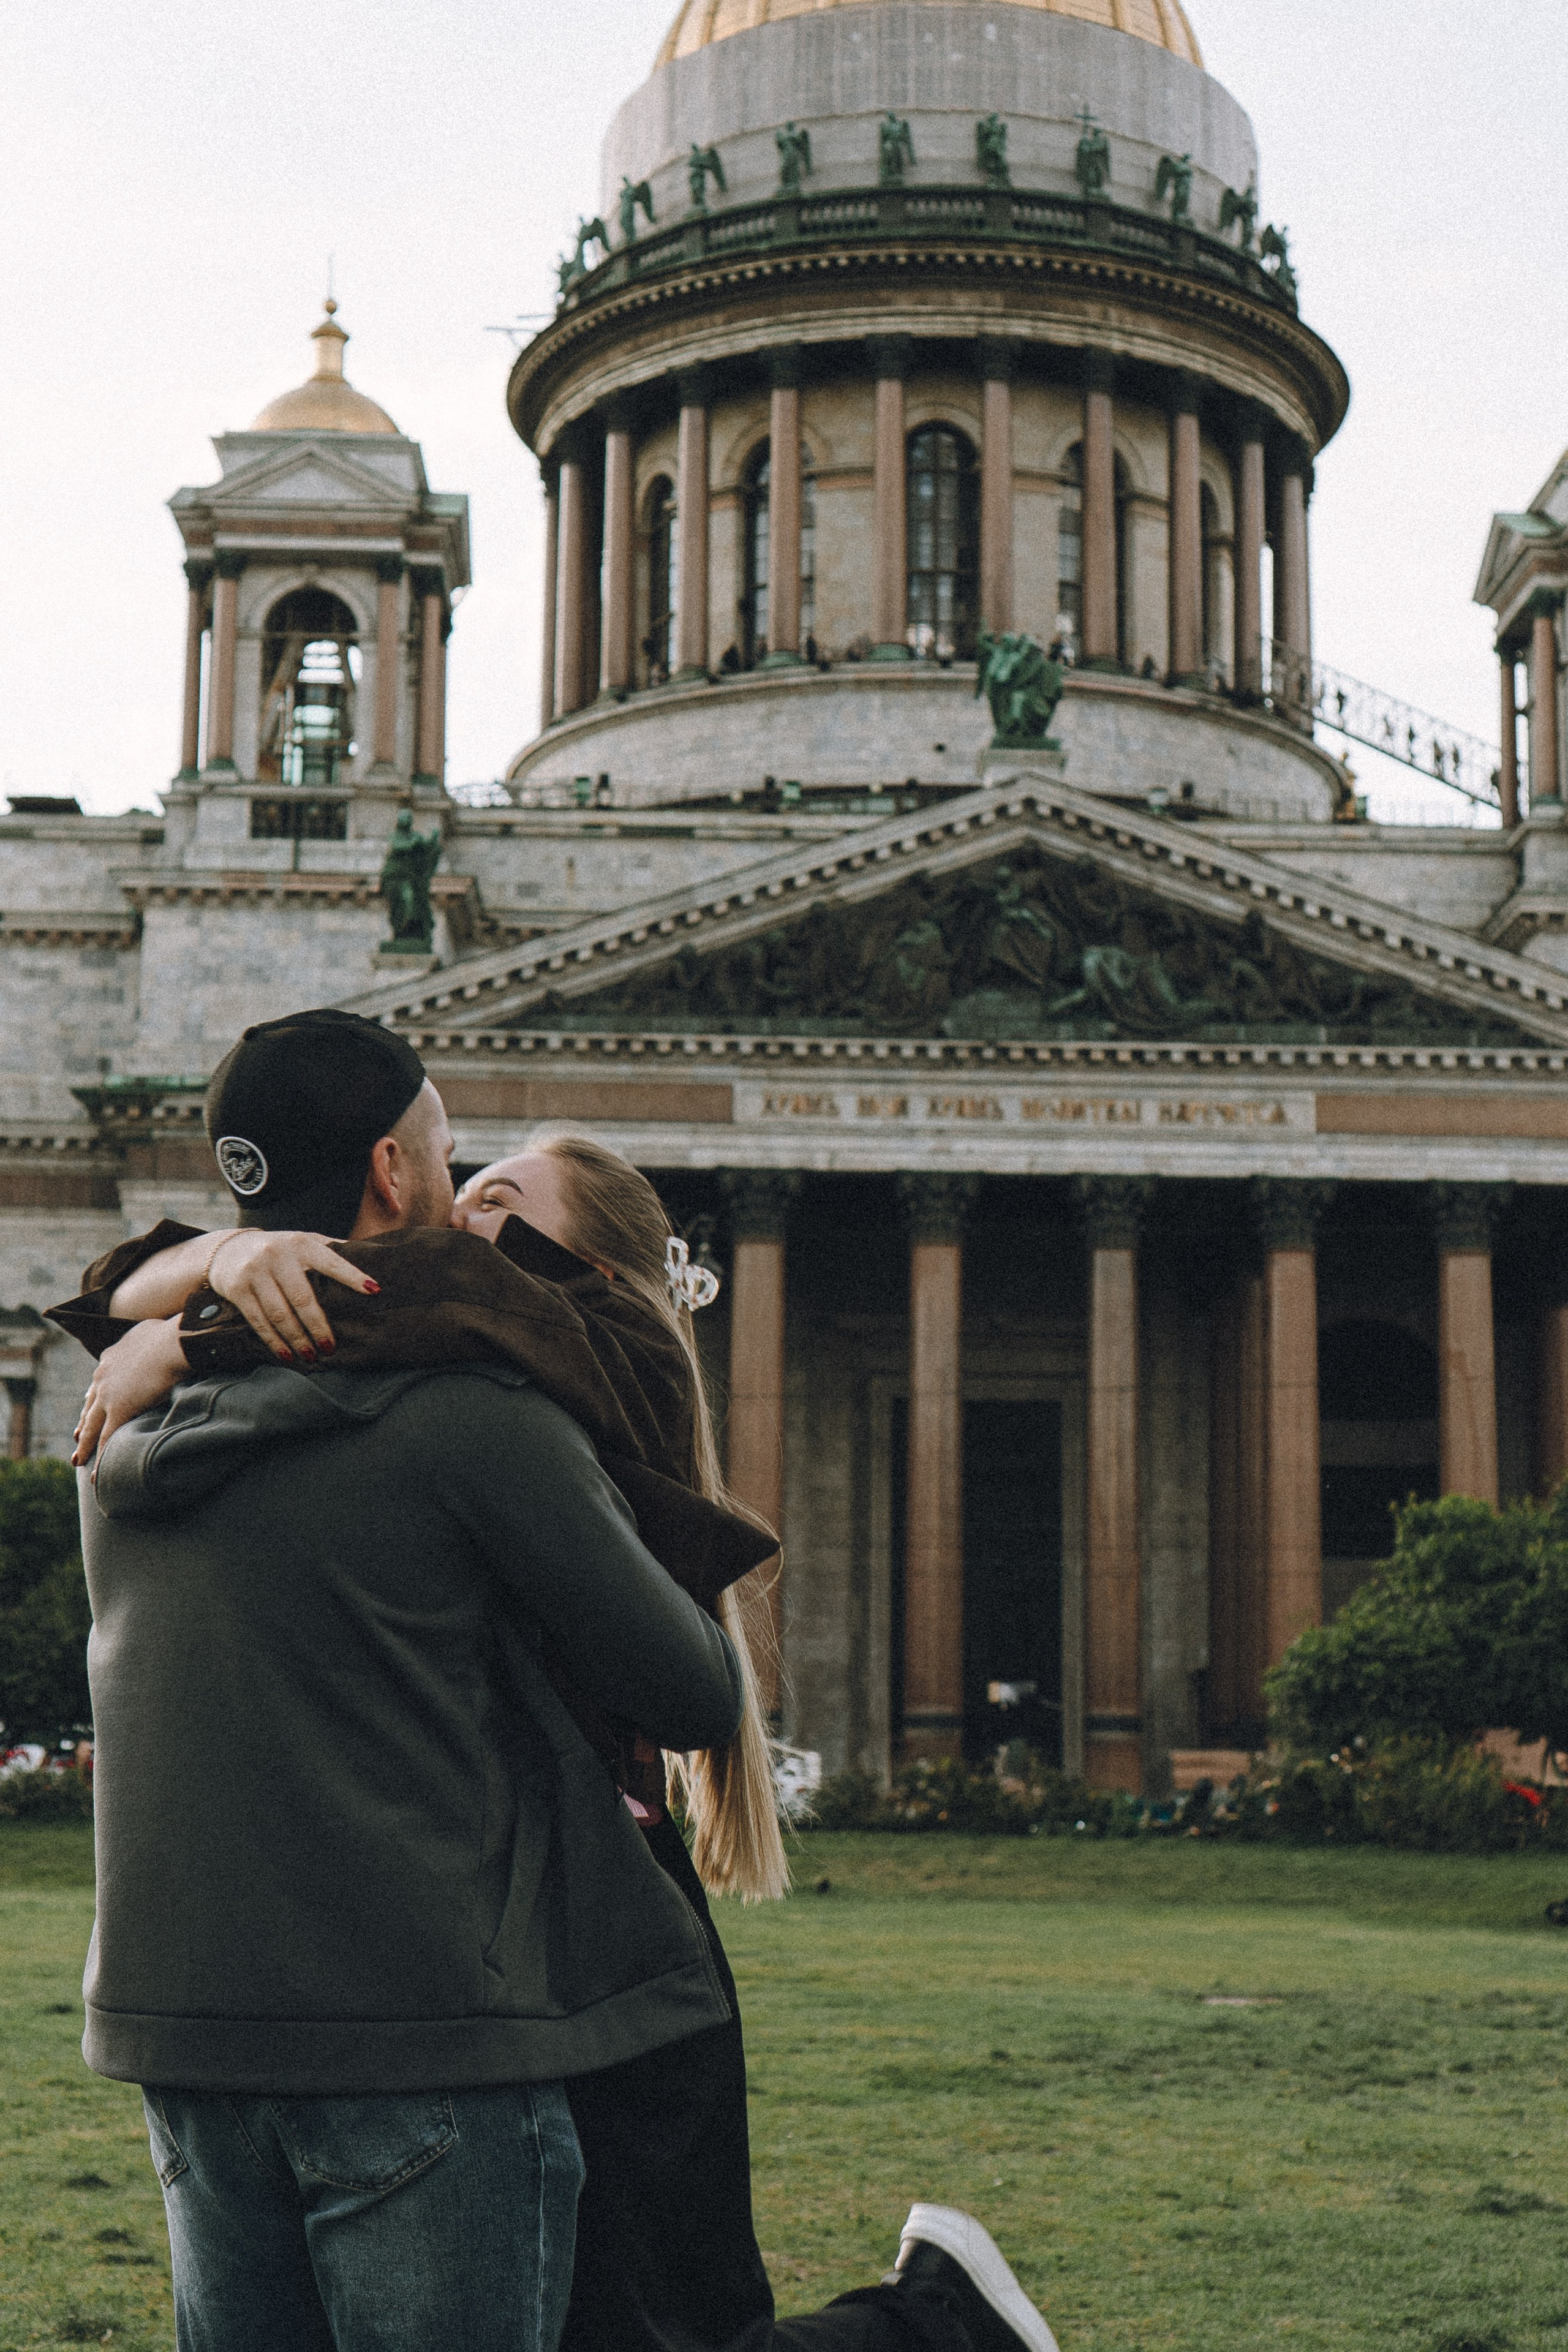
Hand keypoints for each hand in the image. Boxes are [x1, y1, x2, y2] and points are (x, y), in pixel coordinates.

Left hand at [73, 1317, 187, 1468]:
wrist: (174, 1342)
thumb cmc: (174, 1334)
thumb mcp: (155, 1330)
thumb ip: (151, 1338)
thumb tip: (163, 1336)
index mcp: (111, 1357)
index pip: (99, 1381)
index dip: (94, 1397)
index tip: (90, 1406)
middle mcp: (103, 1376)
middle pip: (89, 1406)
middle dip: (83, 1424)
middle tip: (78, 1438)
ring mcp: (108, 1395)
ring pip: (91, 1426)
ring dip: (85, 1445)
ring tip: (78, 1461)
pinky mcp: (119, 1410)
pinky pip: (106, 1440)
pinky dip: (100, 1458)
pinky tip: (96, 1475)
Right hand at [206, 1231, 379, 1362]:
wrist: (228, 1249)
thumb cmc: (280, 1250)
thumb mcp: (304, 1242)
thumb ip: (331, 1251)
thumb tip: (374, 1258)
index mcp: (301, 1243)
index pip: (331, 1261)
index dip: (352, 1276)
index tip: (374, 1290)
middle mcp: (277, 1256)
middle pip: (302, 1297)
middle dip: (318, 1326)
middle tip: (331, 1348)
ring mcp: (255, 1272)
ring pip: (279, 1313)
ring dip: (297, 1339)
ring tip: (311, 1356)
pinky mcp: (237, 1289)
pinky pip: (258, 1321)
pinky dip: (274, 1341)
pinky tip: (287, 1356)